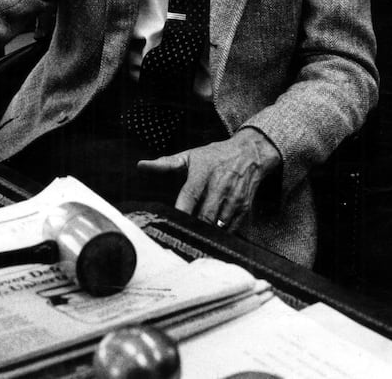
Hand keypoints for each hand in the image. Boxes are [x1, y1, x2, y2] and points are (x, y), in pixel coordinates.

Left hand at [137, 128, 280, 230]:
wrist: (250, 153)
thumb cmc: (215, 156)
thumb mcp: (191, 156)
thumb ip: (166, 163)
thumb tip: (140, 165)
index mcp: (203, 172)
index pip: (190, 195)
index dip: (181, 211)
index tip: (171, 223)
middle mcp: (220, 185)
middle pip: (205, 215)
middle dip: (193, 227)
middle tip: (180, 237)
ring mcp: (234, 198)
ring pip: (218, 225)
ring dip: (206, 233)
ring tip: (194, 238)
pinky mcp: (244, 208)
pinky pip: (230, 229)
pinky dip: (219, 234)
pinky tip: (210, 234)